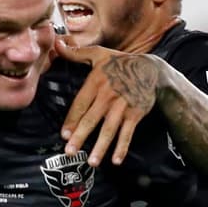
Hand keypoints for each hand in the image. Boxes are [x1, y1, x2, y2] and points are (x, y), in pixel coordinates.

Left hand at [56, 43, 165, 165]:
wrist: (151, 69)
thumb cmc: (120, 63)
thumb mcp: (98, 54)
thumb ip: (76, 53)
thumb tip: (56, 44)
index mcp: (96, 82)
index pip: (80, 104)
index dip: (72, 120)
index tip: (64, 134)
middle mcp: (108, 96)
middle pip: (92, 119)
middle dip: (81, 136)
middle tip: (70, 152)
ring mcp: (123, 106)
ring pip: (110, 129)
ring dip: (101, 147)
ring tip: (91, 162)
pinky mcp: (135, 114)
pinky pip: (127, 133)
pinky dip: (123, 147)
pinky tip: (115, 160)